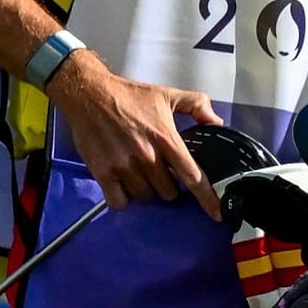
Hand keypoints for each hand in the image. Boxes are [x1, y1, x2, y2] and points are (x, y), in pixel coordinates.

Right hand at [47, 52, 224, 218]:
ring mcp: (125, 167)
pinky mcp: (104, 173)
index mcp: (166, 139)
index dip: (207, 198)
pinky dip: (123, 197)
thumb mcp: (166, 94)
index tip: (217, 213)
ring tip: (137, 171)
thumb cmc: (129, 96)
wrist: (90, 93)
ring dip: (144, 189)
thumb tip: (217, 123)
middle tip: (158, 170)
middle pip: (169, 193)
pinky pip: (120, 202)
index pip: (193, 176)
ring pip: (145, 197)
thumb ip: (196, 105)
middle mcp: (148, 156)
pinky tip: (122, 184)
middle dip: (167, 185)